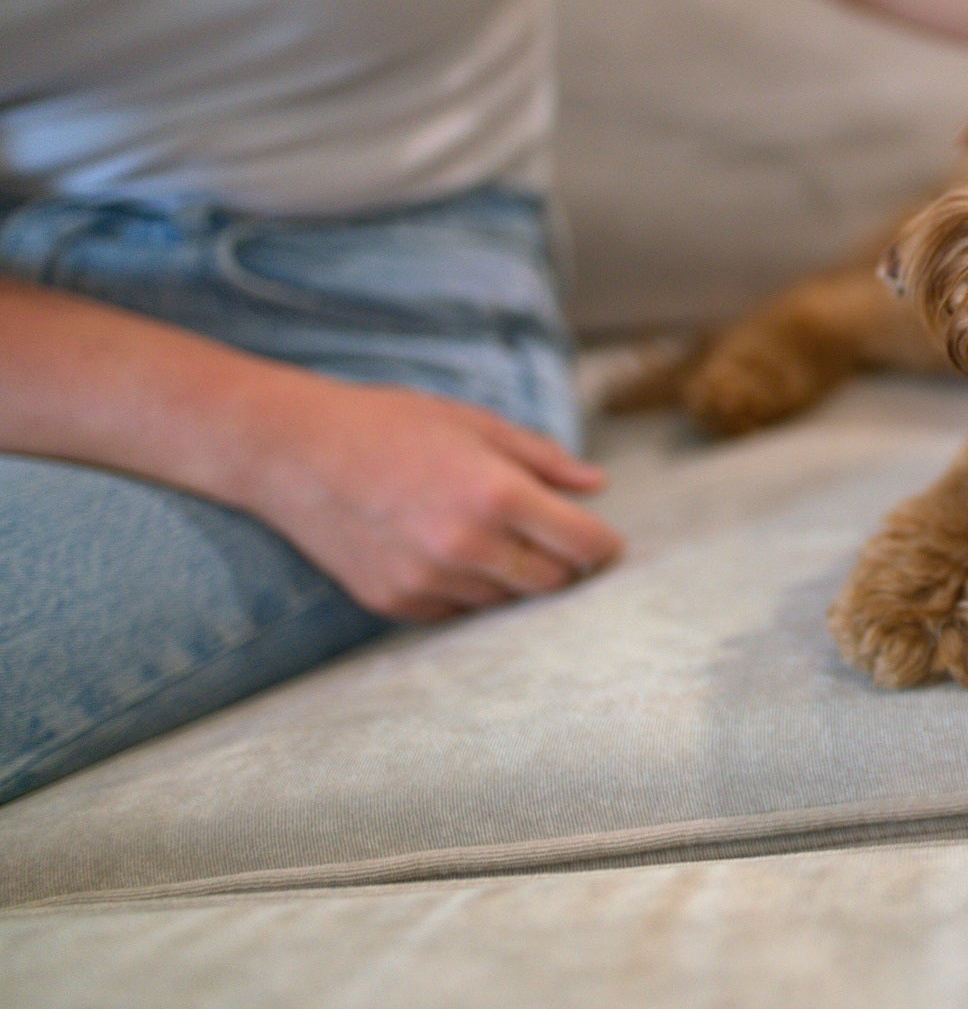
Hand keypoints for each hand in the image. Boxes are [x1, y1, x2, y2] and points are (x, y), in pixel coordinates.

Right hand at [236, 378, 624, 621]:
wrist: (293, 452)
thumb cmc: (389, 426)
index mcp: (495, 495)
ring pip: (505, 601)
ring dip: (514, 578)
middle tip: (557, 541)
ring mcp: (428, 580)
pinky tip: (449, 552)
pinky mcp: (396, 602)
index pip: (583, 544)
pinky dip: (468, 589)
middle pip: (552, 583)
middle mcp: (466, 546)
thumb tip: (596, 485)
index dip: (604, 546)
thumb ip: (542, 459)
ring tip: (494, 538)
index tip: (606, 542)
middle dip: (565, 565)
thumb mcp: (475, 424)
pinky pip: (458, 611)